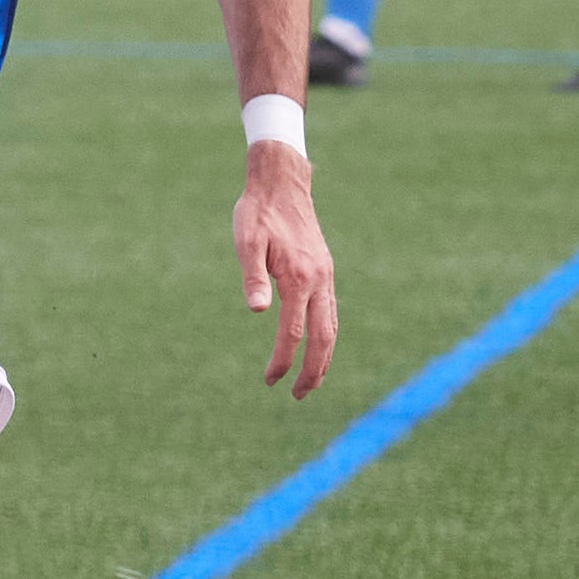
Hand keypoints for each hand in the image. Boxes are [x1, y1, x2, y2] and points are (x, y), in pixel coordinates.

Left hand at [235, 141, 338, 395]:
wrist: (282, 182)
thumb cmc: (258, 212)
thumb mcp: (246, 241)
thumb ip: (252, 276)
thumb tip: (258, 311)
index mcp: (299, 276)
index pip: (293, 331)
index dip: (282, 360)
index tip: (270, 380)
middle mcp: (319, 280)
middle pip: (324, 337)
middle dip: (312, 371)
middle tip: (296, 395)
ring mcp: (325, 276)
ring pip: (332, 327)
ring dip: (324, 358)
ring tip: (310, 382)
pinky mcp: (324, 271)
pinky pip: (331, 313)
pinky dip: (327, 336)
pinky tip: (317, 347)